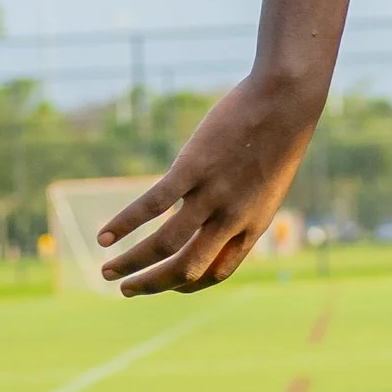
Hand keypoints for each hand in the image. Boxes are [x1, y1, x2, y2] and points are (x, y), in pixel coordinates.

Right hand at [99, 74, 318, 292]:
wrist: (287, 101)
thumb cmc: (279, 136)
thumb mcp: (268, 182)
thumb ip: (244, 203)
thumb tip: (215, 212)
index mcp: (252, 225)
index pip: (217, 272)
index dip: (189, 284)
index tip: (169, 285)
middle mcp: (232, 218)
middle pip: (187, 269)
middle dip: (152, 285)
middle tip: (125, 291)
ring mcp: (212, 195)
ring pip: (165, 245)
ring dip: (132, 263)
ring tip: (106, 270)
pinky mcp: (193, 168)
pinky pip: (152, 205)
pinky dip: (124, 224)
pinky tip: (104, 236)